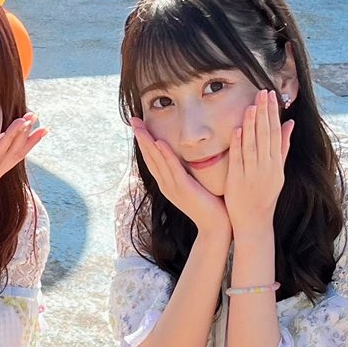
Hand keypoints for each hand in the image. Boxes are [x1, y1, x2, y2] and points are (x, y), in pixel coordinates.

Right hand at [128, 117, 229, 241]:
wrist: (215, 226)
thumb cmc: (209, 205)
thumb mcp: (195, 185)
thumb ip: (188, 171)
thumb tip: (189, 157)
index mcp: (167, 183)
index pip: (152, 158)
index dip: (144, 141)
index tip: (138, 125)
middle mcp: (166, 184)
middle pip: (150, 157)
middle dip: (141, 138)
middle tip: (132, 120)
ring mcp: (173, 187)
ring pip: (157, 161)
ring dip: (148, 143)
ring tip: (140, 127)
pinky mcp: (184, 189)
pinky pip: (173, 169)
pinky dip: (165, 156)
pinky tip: (159, 143)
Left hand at [222, 89, 293, 236]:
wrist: (255, 221)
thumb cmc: (265, 194)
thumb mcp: (278, 171)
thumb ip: (282, 147)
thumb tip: (290, 123)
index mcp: (276, 163)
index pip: (275, 133)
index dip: (272, 113)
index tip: (270, 95)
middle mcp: (266, 167)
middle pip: (265, 135)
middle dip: (264, 112)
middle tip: (262, 92)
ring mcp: (252, 173)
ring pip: (252, 145)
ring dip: (252, 125)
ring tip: (251, 106)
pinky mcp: (238, 180)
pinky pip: (238, 160)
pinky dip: (238, 145)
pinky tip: (237, 130)